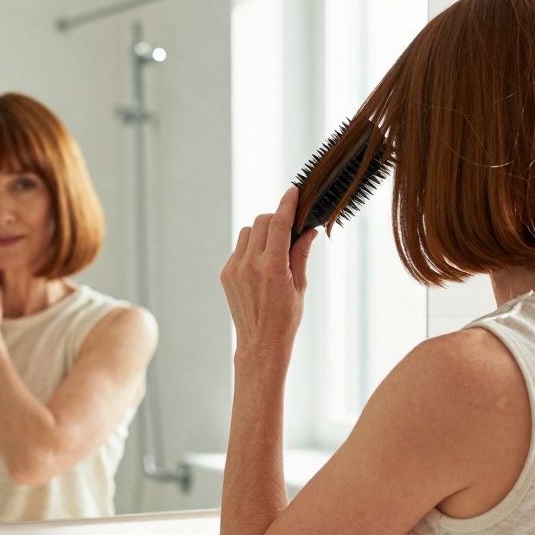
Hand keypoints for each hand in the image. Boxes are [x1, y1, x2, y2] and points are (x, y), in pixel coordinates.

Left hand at [220, 186, 318, 360]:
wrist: (260, 343)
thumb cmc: (286, 317)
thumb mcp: (300, 285)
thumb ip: (301, 253)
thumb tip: (309, 229)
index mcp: (272, 267)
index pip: (279, 224)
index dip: (286, 204)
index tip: (292, 191)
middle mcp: (250, 265)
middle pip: (262, 222)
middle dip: (276, 220)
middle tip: (289, 231)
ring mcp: (234, 269)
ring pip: (248, 232)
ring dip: (262, 233)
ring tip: (274, 251)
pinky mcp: (225, 274)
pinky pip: (239, 248)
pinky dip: (251, 248)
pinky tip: (261, 266)